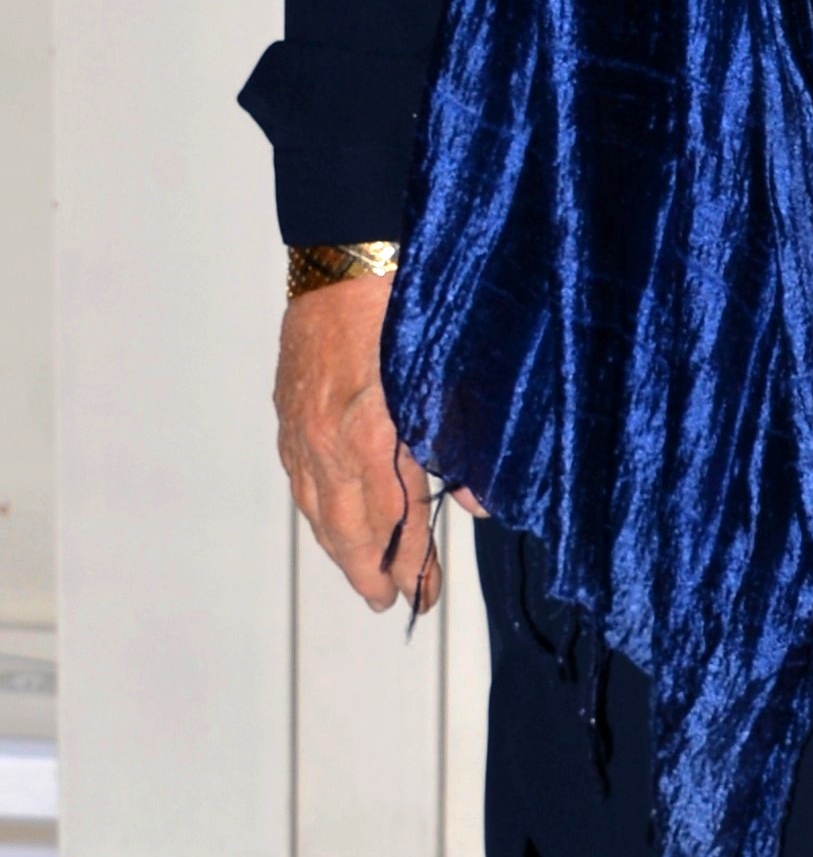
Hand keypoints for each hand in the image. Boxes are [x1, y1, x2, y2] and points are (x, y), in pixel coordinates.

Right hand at [273, 276, 441, 614]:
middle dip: (367, 570)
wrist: (347, 255)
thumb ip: (462, 448)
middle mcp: (326, 442)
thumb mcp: (449, 378)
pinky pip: (299, 476)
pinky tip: (328, 517)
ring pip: (316, 507)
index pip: (392, 522)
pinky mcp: (288, 410)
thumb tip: (480, 504)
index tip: (420, 595)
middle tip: (388, 601)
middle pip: (345, 528)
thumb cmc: (403, 307)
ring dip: (339, 546)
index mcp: (371, 437)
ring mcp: (300, 428)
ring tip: (362, 573)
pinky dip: (316, 506)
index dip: (408, 564)